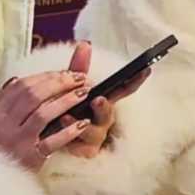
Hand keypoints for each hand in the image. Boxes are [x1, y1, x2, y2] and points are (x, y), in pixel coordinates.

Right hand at [0, 67, 93, 169]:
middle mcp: (2, 124)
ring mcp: (15, 141)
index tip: (66, 72)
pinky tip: (82, 124)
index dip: (47, 76)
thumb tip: (16, 80)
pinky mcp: (28, 158)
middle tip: (80, 79)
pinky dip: (68, 131)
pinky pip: (52, 142)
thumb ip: (0, 99)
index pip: (22, 85)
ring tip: (84, 94)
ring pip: (44, 114)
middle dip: (60, 83)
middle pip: (34, 95)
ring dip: (67, 101)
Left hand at [55, 42, 147, 159]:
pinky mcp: (83, 151)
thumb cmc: (65, 110)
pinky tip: (59, 133)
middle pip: (109, 114)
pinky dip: (69, 140)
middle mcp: (102, 119)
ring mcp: (94, 136)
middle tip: (98, 100)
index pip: (123, 89)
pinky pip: (80, 147)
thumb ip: (77, 68)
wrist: (48, 138)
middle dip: (104, 108)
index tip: (146, 69)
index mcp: (103, 102)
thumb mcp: (70, 88)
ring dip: (81, 124)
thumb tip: (84, 43)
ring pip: (94, 132)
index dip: (136, 80)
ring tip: (65, 117)